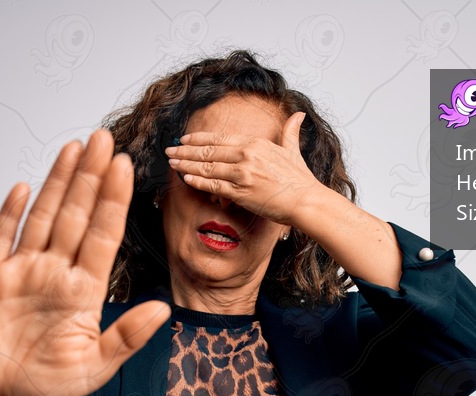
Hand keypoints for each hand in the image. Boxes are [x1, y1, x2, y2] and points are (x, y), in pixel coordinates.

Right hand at [0, 130, 169, 395]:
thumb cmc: (50, 386)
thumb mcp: (94, 367)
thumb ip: (126, 338)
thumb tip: (164, 311)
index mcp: (83, 291)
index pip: (102, 235)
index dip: (113, 200)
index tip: (126, 167)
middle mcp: (55, 273)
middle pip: (75, 215)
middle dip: (90, 177)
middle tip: (104, 139)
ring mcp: (21, 272)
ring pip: (42, 218)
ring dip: (57, 183)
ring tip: (74, 149)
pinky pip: (0, 239)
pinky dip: (9, 213)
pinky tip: (23, 187)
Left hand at [164, 111, 323, 224]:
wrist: (306, 201)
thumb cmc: (300, 179)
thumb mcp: (293, 150)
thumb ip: (290, 131)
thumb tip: (298, 115)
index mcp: (255, 143)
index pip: (219, 139)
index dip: (198, 139)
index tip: (184, 139)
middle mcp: (246, 156)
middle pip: (208, 152)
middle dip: (185, 151)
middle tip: (170, 151)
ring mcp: (242, 174)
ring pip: (207, 167)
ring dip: (186, 165)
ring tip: (172, 163)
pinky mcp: (241, 193)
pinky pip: (213, 186)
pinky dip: (198, 181)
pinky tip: (186, 178)